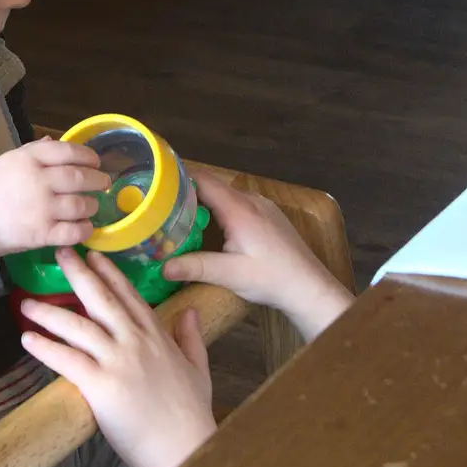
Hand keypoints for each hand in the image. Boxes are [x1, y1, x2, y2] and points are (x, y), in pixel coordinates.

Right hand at [0, 140, 108, 270]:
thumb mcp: (5, 161)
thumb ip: (32, 151)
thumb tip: (54, 141)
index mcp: (28, 159)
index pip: (67, 151)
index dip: (87, 155)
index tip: (95, 161)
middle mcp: (39, 180)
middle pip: (79, 177)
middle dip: (98, 180)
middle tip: (104, 183)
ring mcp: (42, 208)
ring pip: (81, 205)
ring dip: (92, 206)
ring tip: (92, 207)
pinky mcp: (43, 234)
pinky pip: (74, 231)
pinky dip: (85, 229)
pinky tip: (86, 227)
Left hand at [19, 250, 215, 466]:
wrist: (185, 446)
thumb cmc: (191, 414)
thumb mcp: (198, 368)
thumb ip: (191, 338)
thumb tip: (189, 312)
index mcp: (157, 336)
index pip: (129, 296)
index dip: (110, 273)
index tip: (93, 255)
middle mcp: (135, 341)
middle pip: (101, 299)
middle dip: (78, 273)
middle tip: (59, 253)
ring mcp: (117, 361)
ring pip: (78, 326)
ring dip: (49, 312)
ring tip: (27, 302)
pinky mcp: (101, 385)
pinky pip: (67, 360)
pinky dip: (45, 348)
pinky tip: (27, 339)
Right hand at [162, 173, 352, 341]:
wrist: (309, 286)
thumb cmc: (271, 278)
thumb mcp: (229, 275)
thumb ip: (194, 267)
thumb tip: (162, 267)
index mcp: (238, 209)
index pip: (203, 179)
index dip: (178, 180)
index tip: (157, 188)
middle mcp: (251, 200)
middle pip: (213, 186)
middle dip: (188, 195)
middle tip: (163, 209)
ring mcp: (263, 206)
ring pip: (226, 196)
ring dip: (206, 203)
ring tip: (183, 220)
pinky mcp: (270, 216)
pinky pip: (240, 204)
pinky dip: (222, 210)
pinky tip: (214, 230)